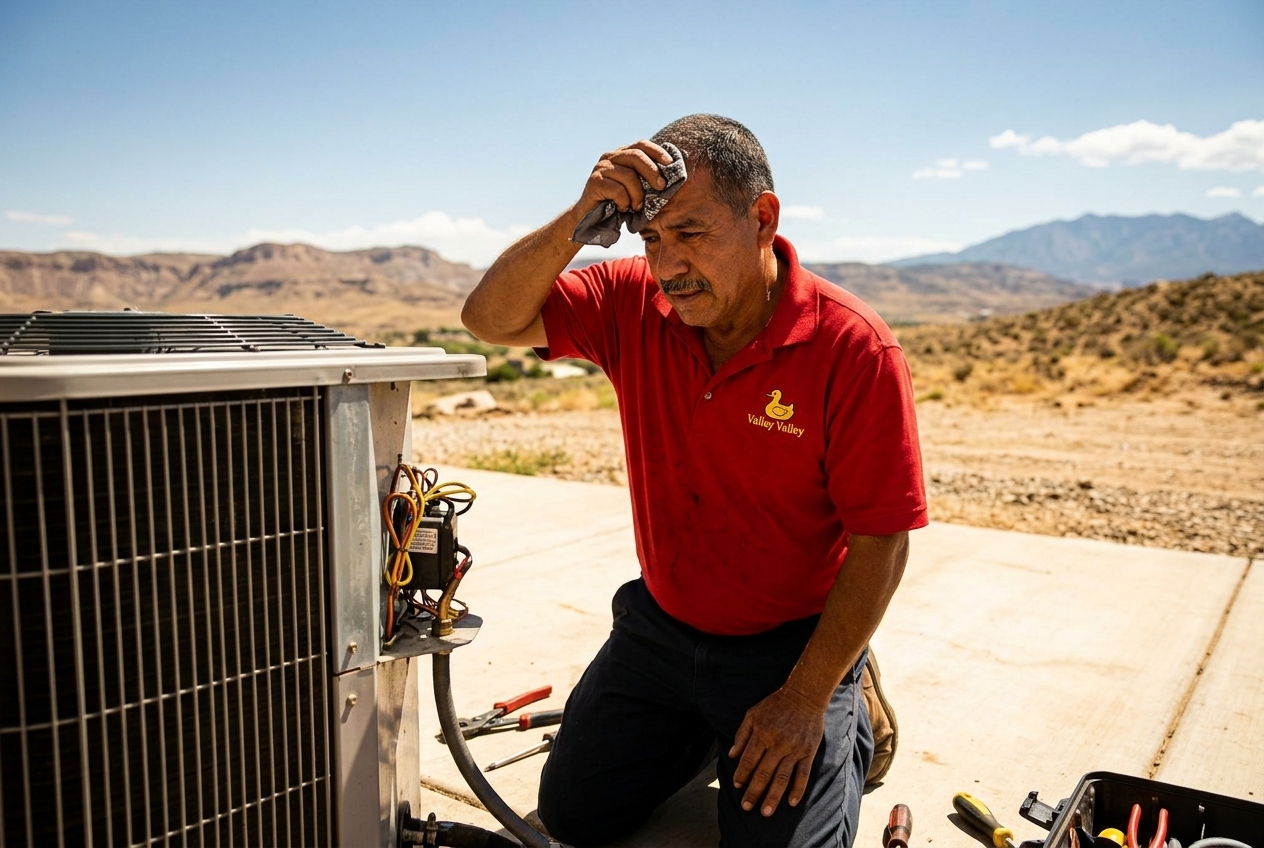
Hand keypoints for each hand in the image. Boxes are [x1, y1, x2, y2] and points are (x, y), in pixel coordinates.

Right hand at [577, 141, 673, 214]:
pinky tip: (621, 208)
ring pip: (629, 176)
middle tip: (661, 187)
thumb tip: (670, 174)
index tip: (670, 163)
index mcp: (621, 154)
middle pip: (636, 156)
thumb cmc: (618, 203)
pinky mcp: (594, 181)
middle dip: (652, 172)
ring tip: (636, 207)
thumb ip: (647, 178)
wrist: (591, 218)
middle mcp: (610, 157)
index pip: (641, 145)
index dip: (657, 151)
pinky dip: (624, 202)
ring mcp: (601, 168)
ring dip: (637, 195)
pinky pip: (618, 190)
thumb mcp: (636, 188)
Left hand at [728, 686, 825, 816]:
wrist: (804, 695)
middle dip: (754, 792)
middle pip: (763, 773)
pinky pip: (803, 774)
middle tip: (747, 807)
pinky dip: (798, 789)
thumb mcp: (753, 713)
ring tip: (766, 812)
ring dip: (773, 796)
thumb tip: (732, 755)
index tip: (737, 786)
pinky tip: (792, 802)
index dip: (742, 774)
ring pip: (782, 778)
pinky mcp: (808, 752)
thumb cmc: (776, 704)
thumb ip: (742, 734)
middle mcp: (778, 744)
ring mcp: (794, 749)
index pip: (749, 760)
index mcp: (762, 734)